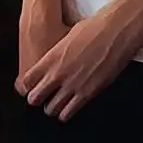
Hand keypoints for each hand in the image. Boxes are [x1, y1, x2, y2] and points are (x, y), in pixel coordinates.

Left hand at [18, 1, 142, 122]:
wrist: (115, 31)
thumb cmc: (93, 29)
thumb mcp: (66, 38)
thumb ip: (56, 55)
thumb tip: (53, 61)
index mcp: (50, 59)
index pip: (26, 81)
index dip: (28, 86)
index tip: (31, 86)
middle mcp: (58, 74)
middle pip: (35, 98)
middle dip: (37, 99)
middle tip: (41, 99)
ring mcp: (72, 85)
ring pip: (51, 108)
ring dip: (52, 107)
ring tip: (55, 105)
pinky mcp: (88, 93)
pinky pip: (70, 111)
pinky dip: (66, 113)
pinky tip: (68, 110)